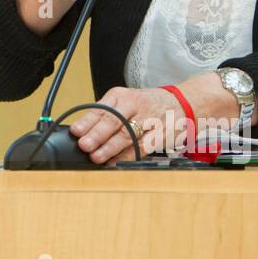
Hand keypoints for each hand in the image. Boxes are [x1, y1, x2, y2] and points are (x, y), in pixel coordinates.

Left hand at [69, 86, 184, 164]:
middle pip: (114, 120)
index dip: (88, 121)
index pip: (102, 108)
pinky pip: (142, 148)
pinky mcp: (160, 135)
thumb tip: (82, 133)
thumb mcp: (124, 101)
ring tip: (97, 157)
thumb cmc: (146, 104)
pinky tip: (115, 163)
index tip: (76, 131)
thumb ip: (104, 114)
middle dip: (98, 134)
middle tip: (85, 145)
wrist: (181, 102)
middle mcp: (136, 105)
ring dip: (110, 148)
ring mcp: (149, 120)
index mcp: (122, 96)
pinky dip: (127, 157)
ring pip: (127, 135)